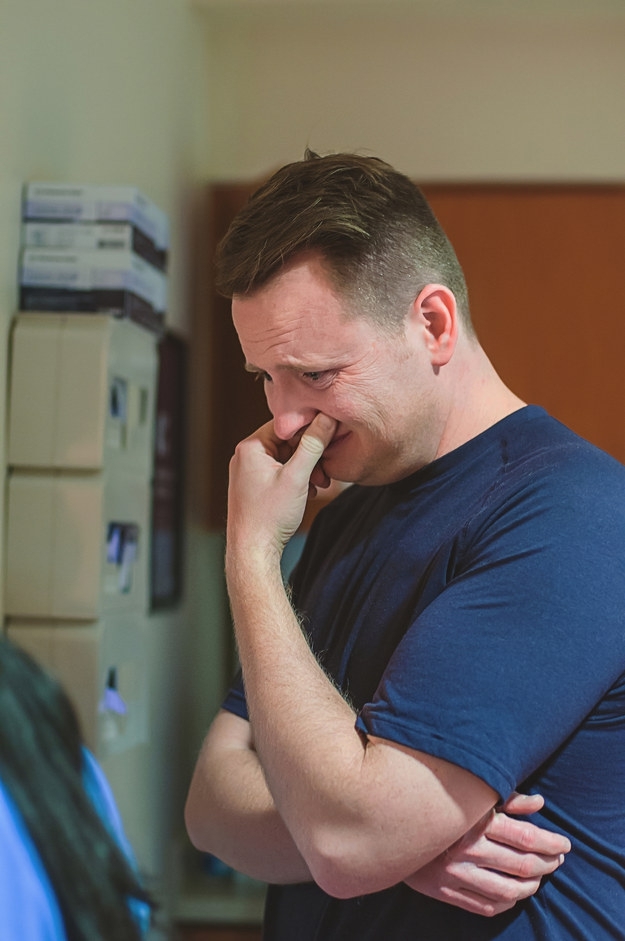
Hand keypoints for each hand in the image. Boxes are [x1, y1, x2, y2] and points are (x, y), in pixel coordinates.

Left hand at [227, 413, 336, 557]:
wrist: (253, 551)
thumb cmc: (270, 515)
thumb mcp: (297, 477)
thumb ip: (313, 445)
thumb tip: (327, 418)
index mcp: (251, 447)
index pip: (285, 424)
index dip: (309, 430)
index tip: (329, 438)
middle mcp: (246, 456)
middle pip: (286, 442)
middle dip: (309, 455)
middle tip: (325, 471)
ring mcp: (249, 472)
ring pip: (285, 459)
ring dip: (306, 469)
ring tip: (318, 485)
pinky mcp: (254, 486)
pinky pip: (280, 472)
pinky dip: (296, 479)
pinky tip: (308, 493)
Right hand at [404, 792, 570, 916]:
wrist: (390, 824)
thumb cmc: (437, 803)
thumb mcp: (471, 795)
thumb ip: (505, 798)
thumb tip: (538, 802)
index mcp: (475, 821)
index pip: (525, 836)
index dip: (550, 842)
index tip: (563, 843)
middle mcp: (467, 848)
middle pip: (521, 865)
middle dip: (547, 864)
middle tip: (557, 860)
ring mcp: (455, 873)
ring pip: (507, 890)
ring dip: (530, 886)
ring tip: (539, 879)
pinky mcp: (444, 890)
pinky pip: (485, 906)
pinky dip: (506, 904)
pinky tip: (514, 895)